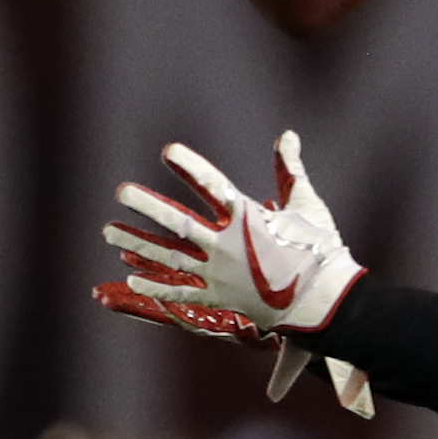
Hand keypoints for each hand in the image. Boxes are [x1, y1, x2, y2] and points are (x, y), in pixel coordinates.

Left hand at [98, 133, 376, 417]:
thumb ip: (291, 170)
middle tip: (122, 192)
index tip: (169, 152)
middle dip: (147, 205)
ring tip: (109, 232)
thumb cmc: (322, 252)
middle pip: (179, 222)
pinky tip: (131, 281)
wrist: (329, 303)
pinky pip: (182, 294)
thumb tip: (288, 135)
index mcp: (250, 219)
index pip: (214, 185)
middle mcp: (229, 246)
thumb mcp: (309, 207)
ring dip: (137, 243)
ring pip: (169, 257)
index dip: (191, 166)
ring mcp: (221, 274)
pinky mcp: (221, 299)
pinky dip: (156, 288)